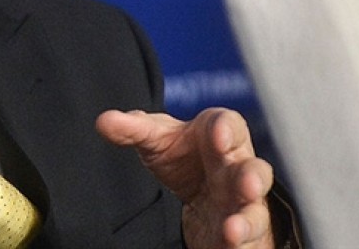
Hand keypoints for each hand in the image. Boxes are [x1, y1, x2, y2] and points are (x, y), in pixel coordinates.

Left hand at [96, 107, 274, 248]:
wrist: (197, 188)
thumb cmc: (183, 155)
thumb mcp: (157, 139)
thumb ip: (133, 129)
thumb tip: (104, 121)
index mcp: (220, 137)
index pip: (229, 125)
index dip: (226, 129)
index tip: (218, 135)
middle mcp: (237, 170)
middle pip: (253, 170)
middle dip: (252, 177)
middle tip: (247, 184)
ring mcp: (242, 204)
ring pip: (254, 211)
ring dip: (247, 220)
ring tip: (233, 228)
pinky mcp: (240, 234)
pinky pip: (247, 241)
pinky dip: (240, 245)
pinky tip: (230, 245)